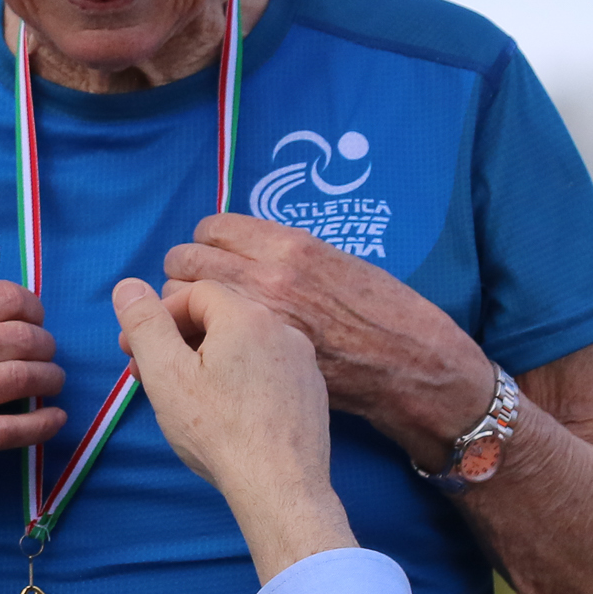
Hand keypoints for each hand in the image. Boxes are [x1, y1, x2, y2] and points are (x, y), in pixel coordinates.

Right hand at [0, 282, 67, 479]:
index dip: (32, 308)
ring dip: (49, 379)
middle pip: (24, 339)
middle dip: (45, 345)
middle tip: (45, 353)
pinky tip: (54, 420)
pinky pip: (10, 431)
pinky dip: (41, 425)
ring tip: (50, 382)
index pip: (6, 298)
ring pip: (24, 379)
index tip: (35, 319)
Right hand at [111, 277, 353, 582]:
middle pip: (220, 317)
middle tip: (151, 374)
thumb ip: (144, 324)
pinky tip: (227, 412)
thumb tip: (128, 286)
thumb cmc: (219, 431)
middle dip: (179, 339)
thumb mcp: (166, 374)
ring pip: (244, 344)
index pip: (194, 292)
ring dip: (209, 359)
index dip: (158, 316)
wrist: (281, 487)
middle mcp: (282, 328)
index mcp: (246, 315)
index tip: (135, 349)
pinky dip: (241, 379)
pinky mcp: (311, 391)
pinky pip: (268, 370)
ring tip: (186, 396)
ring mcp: (302, 361)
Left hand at [165, 214, 495, 470]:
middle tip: (197, 291)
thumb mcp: (337, 261)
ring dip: (182, 307)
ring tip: (200, 322)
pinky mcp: (257, 360)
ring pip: (181, 301)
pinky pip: (198, 343)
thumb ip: (286, 254)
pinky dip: (194, 343)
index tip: (211, 257)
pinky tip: (209, 351)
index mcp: (289, 246)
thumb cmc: (383, 311)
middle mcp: (266, 278)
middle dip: (184, 274)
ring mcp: (259, 322)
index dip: (205, 243)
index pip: (210, 228)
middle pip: (184, 261)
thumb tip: (244, 251)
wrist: (411, 365)